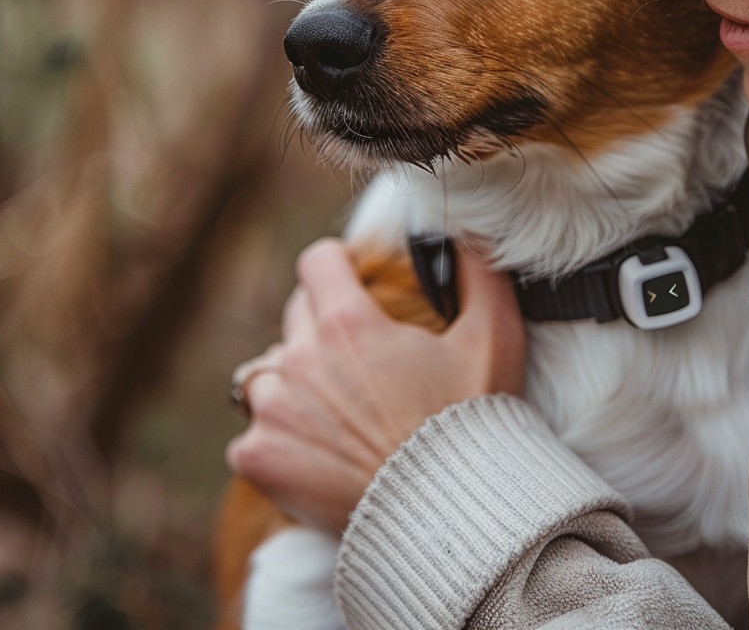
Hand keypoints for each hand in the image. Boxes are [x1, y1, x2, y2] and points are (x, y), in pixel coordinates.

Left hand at [225, 238, 525, 531]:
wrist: (446, 517)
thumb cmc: (472, 423)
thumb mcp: (495, 335)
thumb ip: (479, 271)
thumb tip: (466, 231)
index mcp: (348, 323)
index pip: (317, 261)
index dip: (338, 266)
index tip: (352, 281)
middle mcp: (300, 359)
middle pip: (297, 314)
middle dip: (326, 326)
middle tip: (363, 361)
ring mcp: (273, 411)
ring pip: (269, 373)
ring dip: (296, 382)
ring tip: (339, 412)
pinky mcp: (257, 457)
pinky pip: (252, 433)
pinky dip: (278, 440)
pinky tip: (319, 454)